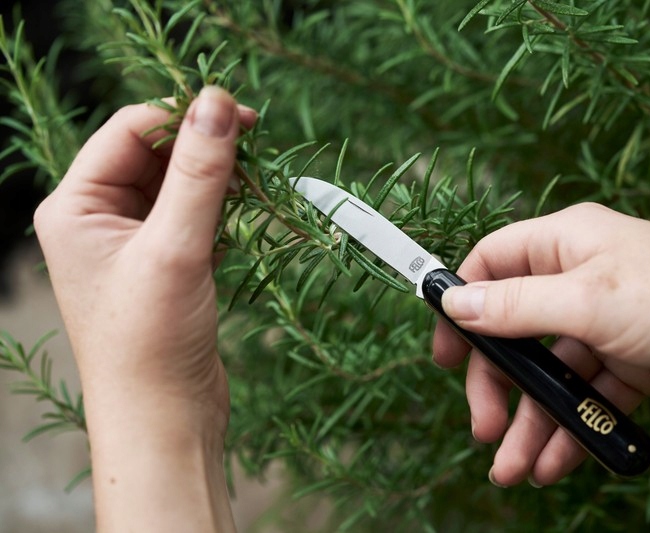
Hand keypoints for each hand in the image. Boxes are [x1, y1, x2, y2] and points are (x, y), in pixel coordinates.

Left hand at [34, 87, 255, 531]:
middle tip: (255, 148)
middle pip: (156, 153)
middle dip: (206, 149)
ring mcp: (132, 242)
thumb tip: (217, 104)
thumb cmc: (150, 342)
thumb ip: (199, 173)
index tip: (240, 117)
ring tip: (256, 189)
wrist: (163, 418)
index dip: (184, 117)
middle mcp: (98, 218)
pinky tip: (244, 220)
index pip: (130, 130)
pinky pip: (194, 215)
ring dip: (219, 180)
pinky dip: (222, 211)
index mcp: (76, 206)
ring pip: (180, 184)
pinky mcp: (164, 264)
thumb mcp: (174, 249)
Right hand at [433, 202, 649, 486]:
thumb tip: (454, 302)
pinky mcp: (627, 362)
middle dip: (498, 385)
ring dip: (531, 420)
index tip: (444, 353)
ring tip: (516, 467)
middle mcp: (578, 279)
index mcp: (565, 243)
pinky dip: (570, 427)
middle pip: (515, 332)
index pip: (492, 265)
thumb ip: (514, 305)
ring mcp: (603, 322)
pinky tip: (556, 461)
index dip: (461, 305)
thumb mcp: (585, 300)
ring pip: (550, 375)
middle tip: (483, 426)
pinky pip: (584, 396)